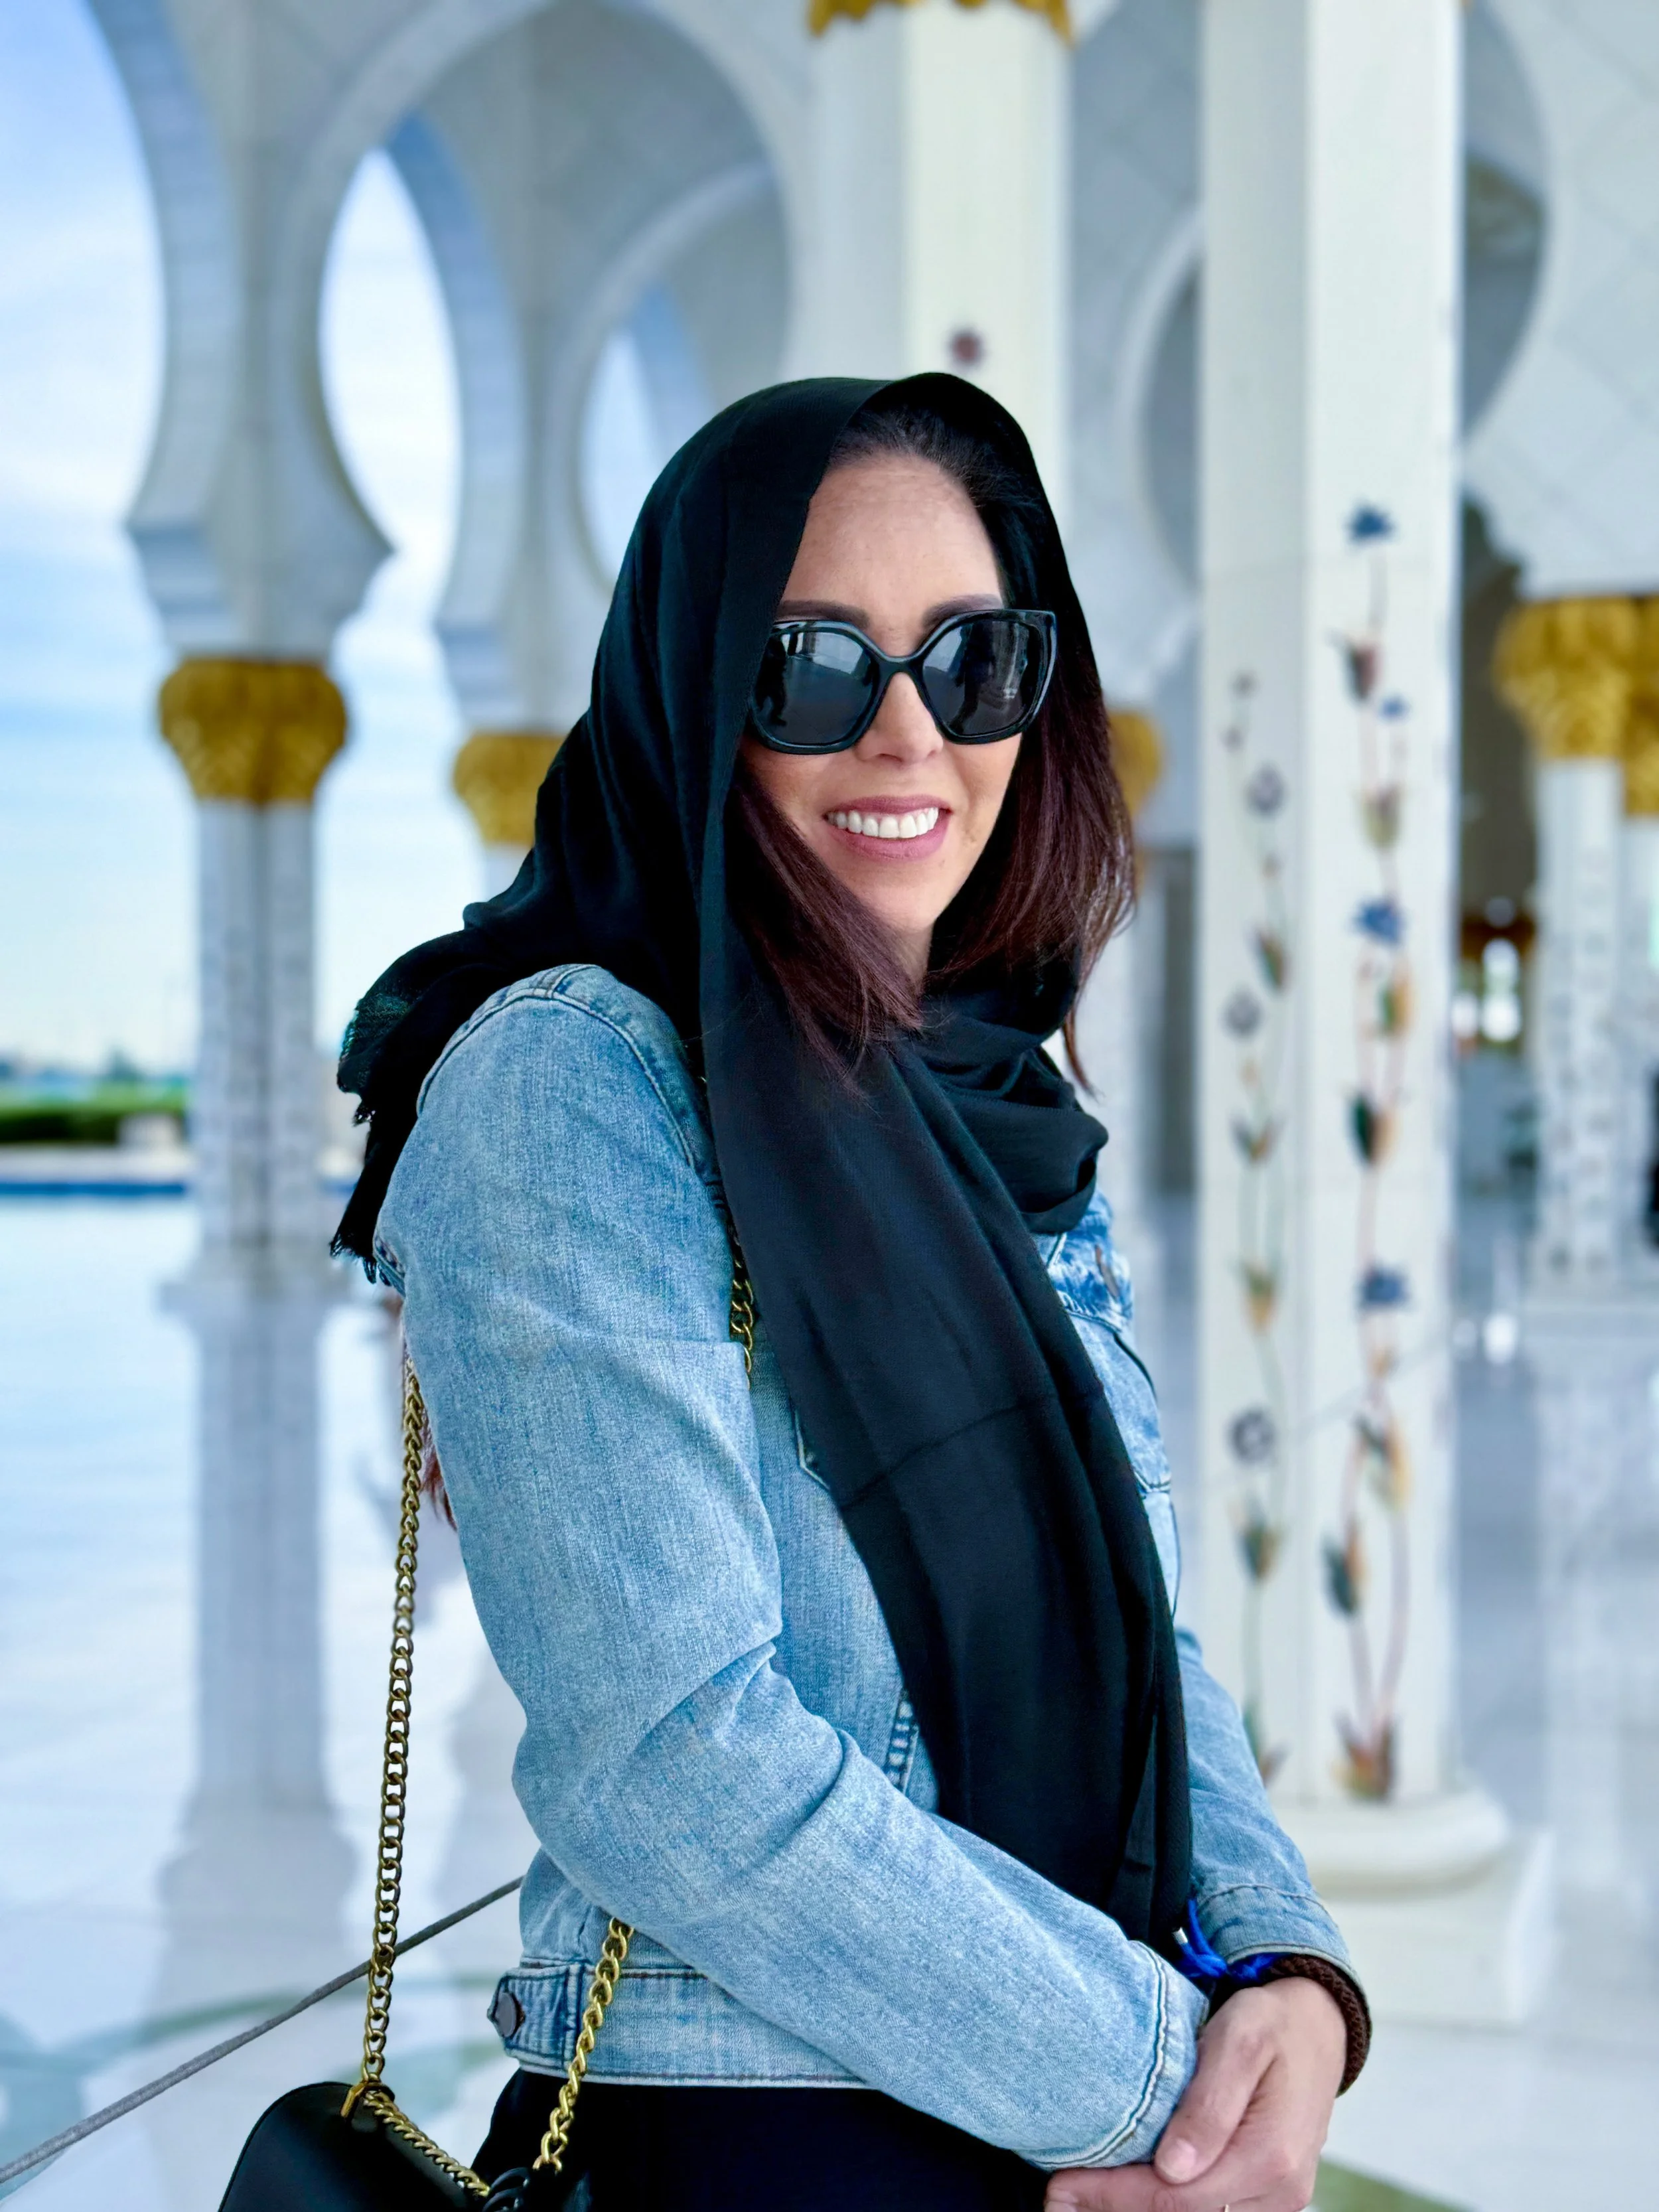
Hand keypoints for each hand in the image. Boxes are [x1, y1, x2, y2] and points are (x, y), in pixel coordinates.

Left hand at [1044, 1977, 1346, 2211]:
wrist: (1317, 2030)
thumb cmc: (1273, 2025)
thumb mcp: (1240, 2040)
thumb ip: (1209, 2102)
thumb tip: (1173, 2168)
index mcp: (1271, 2155)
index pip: (1177, 2198)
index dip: (1114, 2196)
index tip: (1062, 2185)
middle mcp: (1279, 2192)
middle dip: (1115, 2210)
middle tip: (1059, 2197)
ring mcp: (1277, 2202)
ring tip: (1083, 2198)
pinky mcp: (1267, 2200)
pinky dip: (1167, 2209)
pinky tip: (1127, 2194)